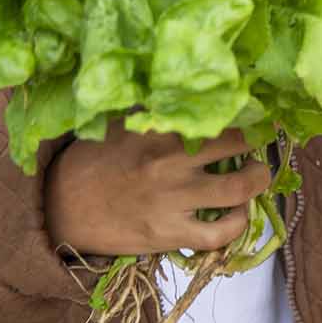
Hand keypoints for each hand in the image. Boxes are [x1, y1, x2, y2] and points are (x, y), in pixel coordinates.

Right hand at [45, 125, 272, 258]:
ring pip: (239, 188)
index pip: (216, 110)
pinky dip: (238, 224)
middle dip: (257, 141)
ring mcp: (173, 200)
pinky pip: (219, 233)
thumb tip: (189, 88)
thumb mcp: (122, 124)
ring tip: (256, 175)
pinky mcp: (169, 234)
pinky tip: (238, 213)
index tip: (256, 110)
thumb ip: (156, 110)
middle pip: (237, 142)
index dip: (244, 109)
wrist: (62, 208)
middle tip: (259, 142)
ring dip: (258, 179)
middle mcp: (171, 161)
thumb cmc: (93, 160)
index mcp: (160, 128)